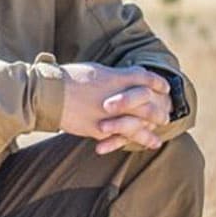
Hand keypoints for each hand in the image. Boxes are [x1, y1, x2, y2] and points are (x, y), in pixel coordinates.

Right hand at [56, 63, 171, 154]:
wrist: (49, 94)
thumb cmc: (69, 78)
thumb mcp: (95, 70)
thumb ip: (113, 76)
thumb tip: (124, 77)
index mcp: (116, 78)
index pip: (146, 78)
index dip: (158, 83)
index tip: (165, 87)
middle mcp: (118, 96)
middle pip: (147, 103)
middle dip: (159, 110)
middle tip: (166, 115)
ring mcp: (110, 115)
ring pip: (138, 125)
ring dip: (149, 132)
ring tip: (157, 140)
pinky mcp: (100, 130)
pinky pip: (120, 138)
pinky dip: (131, 142)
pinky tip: (139, 146)